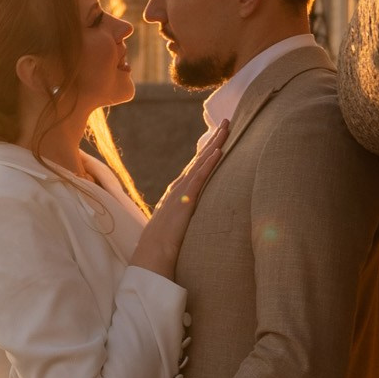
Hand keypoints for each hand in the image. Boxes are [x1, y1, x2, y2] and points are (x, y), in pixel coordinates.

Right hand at [128, 119, 228, 280]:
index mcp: (177, 193)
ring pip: (200, 162)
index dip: (207, 151)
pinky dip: (209, 163)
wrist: (152, 256)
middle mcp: (178, 188)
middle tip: (226, 121)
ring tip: (226, 128)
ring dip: (214, 144)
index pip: (195, 167)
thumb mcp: (176, 227)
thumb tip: (189, 221)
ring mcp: (181, 192)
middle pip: (199, 158)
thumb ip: (182, 219)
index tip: (218, 136)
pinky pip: (199, 178)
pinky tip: (218, 150)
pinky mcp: (185, 201)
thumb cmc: (162, 246)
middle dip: (213, 139)